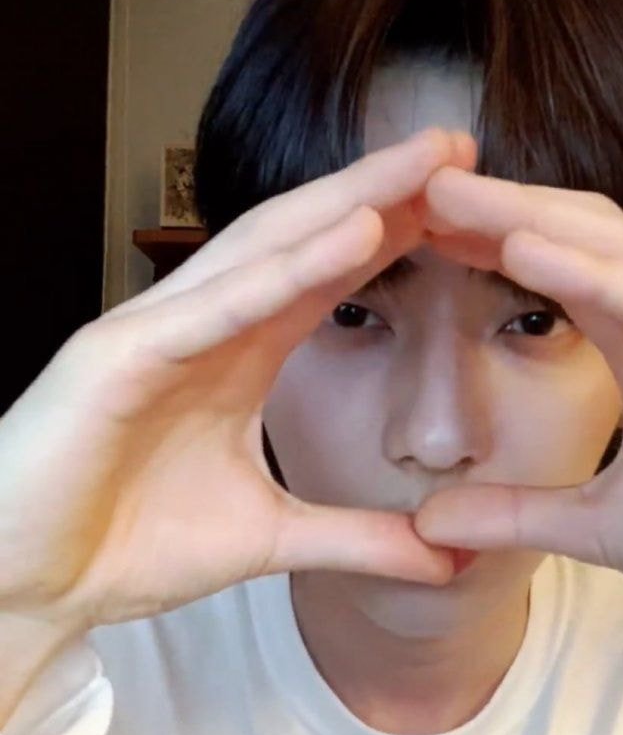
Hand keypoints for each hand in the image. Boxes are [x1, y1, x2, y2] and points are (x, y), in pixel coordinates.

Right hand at [0, 129, 475, 636]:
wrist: (31, 587)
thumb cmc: (129, 543)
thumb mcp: (271, 537)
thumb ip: (360, 539)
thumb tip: (446, 562)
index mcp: (243, 354)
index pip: (331, 276)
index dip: (396, 234)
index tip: (466, 206)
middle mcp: (207, 325)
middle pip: (308, 239)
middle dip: (384, 189)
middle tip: (459, 147)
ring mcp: (160, 332)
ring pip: (266, 251)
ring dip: (348, 202)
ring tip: (423, 165)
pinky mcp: (118, 358)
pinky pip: (214, 309)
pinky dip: (282, 272)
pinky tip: (349, 236)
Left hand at [415, 166, 622, 634]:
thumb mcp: (600, 528)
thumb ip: (518, 514)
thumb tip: (428, 519)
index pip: (563, 275)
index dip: (494, 245)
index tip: (423, 231)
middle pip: (582, 244)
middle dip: (502, 212)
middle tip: (422, 189)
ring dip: (534, 221)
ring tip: (456, 199)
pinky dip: (600, 278)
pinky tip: (529, 252)